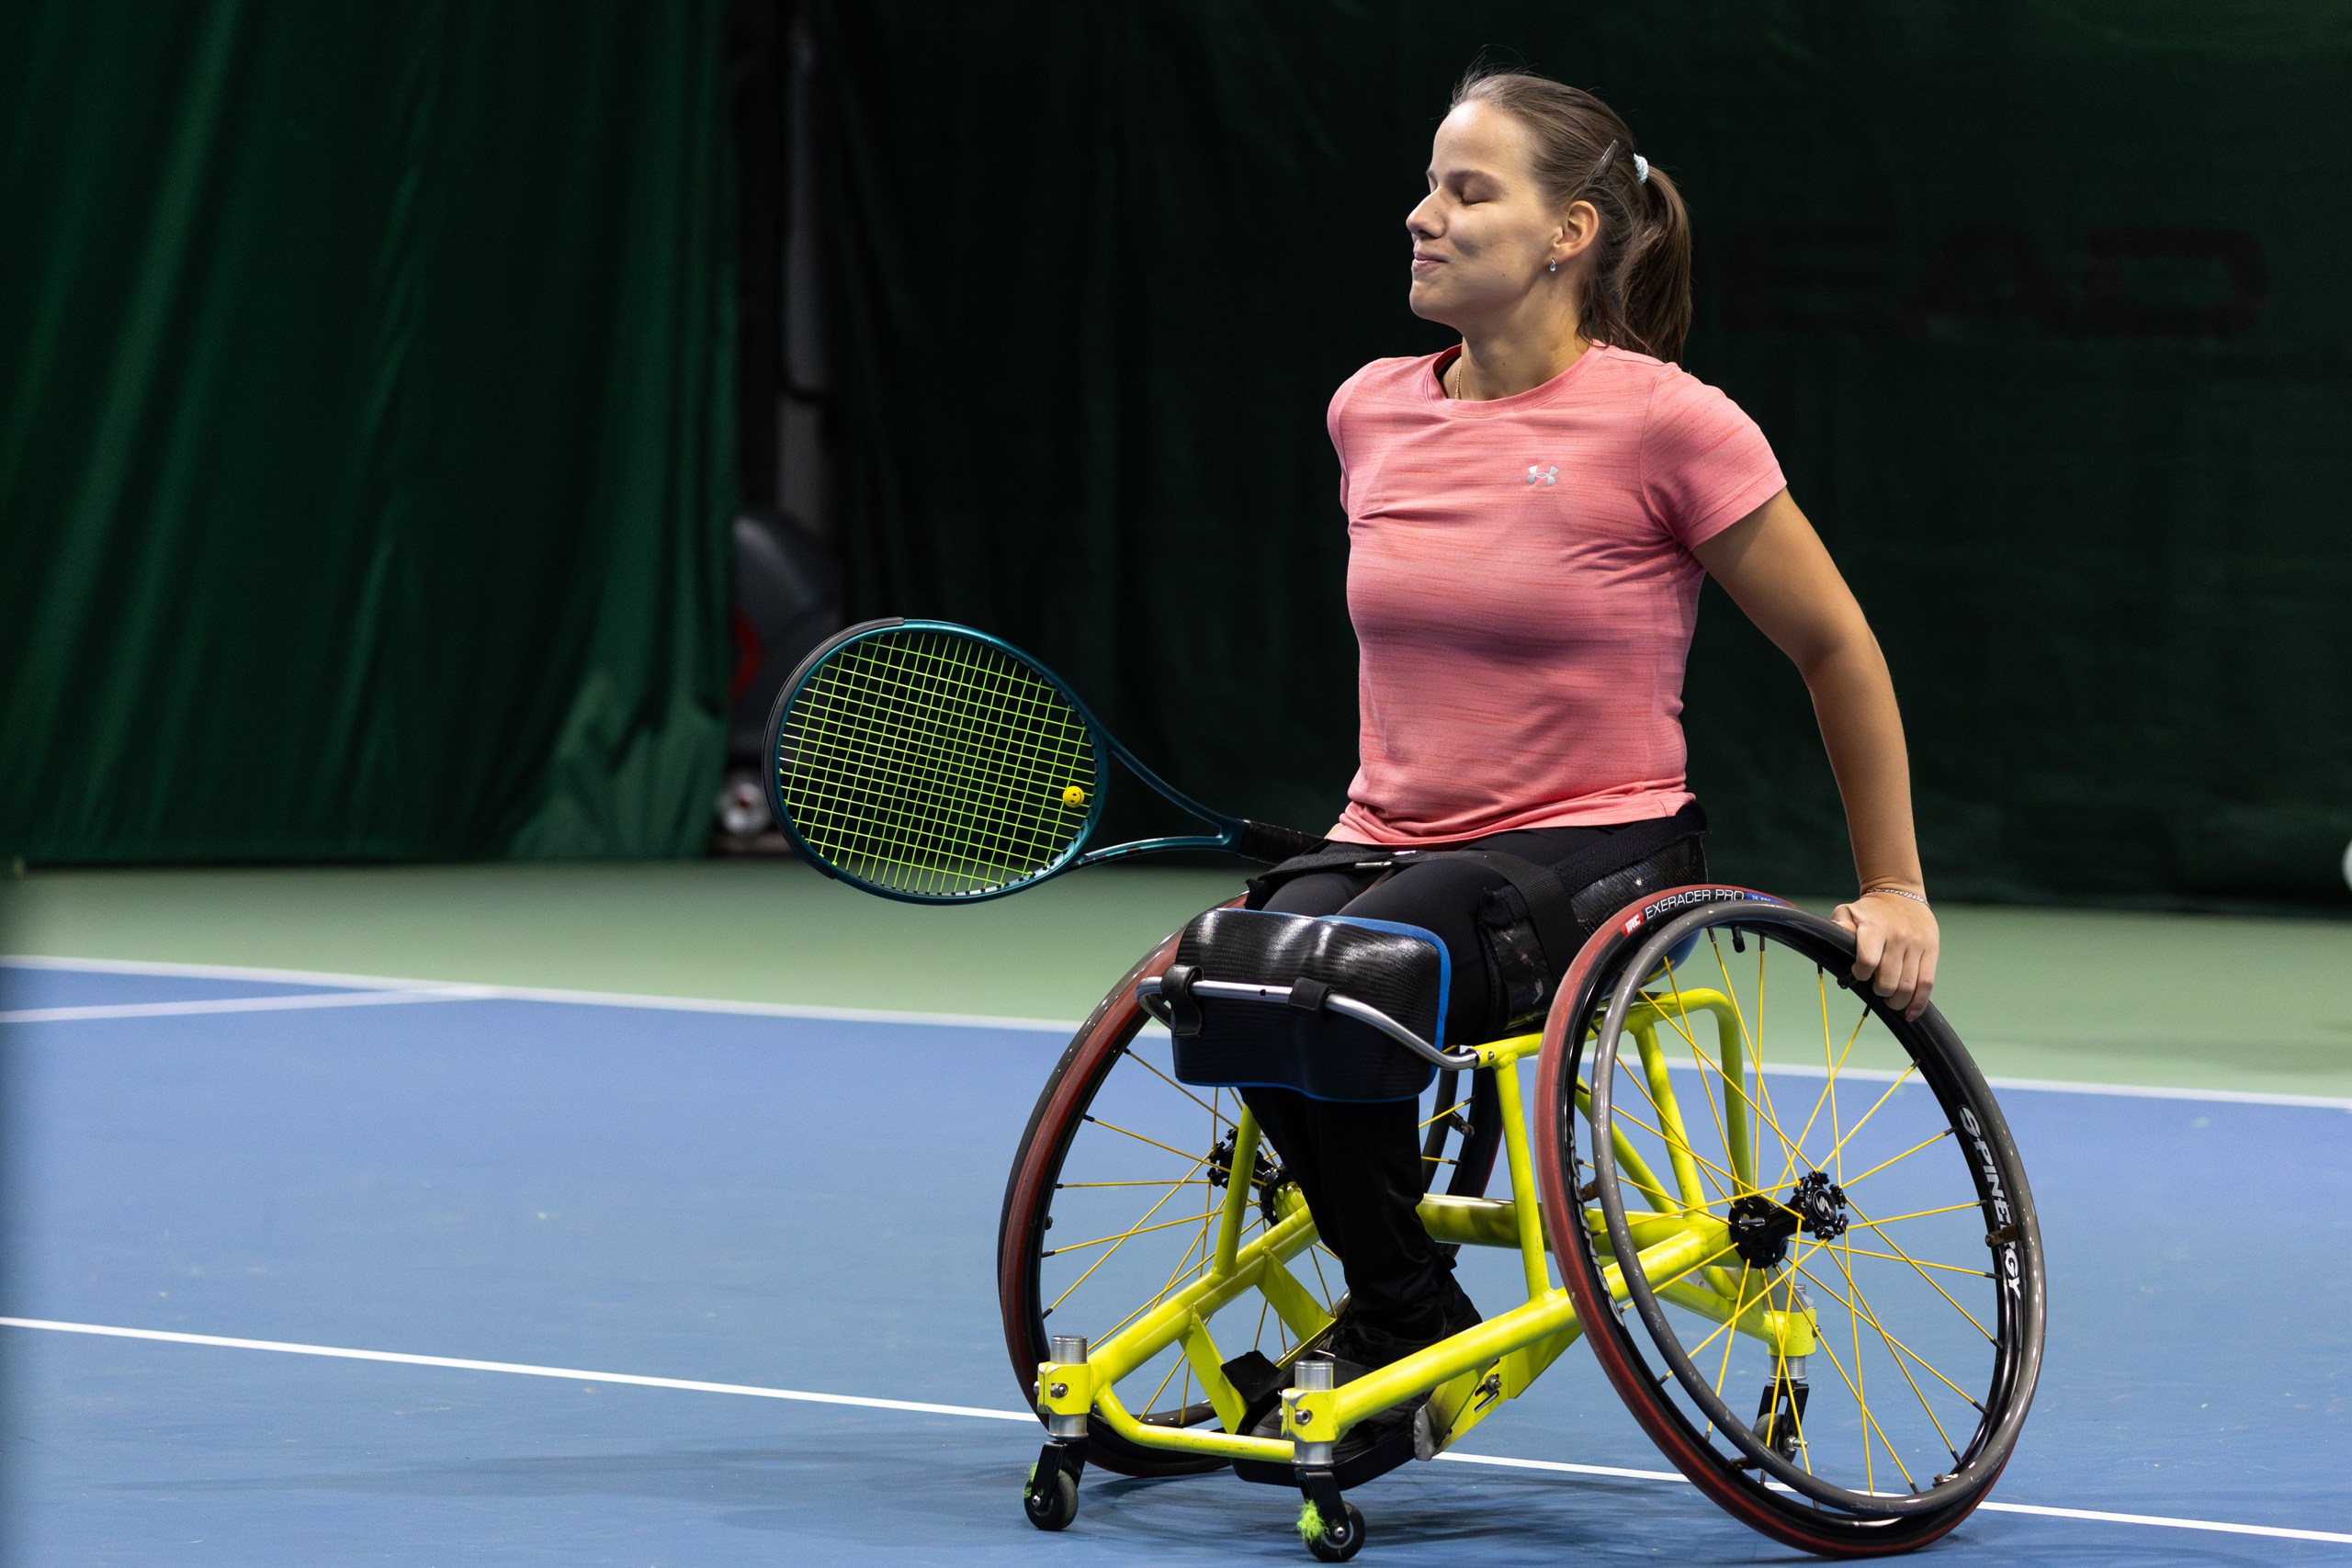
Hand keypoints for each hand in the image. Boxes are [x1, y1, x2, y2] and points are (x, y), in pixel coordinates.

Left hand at [1831, 890, 1937, 1020]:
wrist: (1901, 894)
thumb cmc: (1870, 910)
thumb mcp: (1848, 911)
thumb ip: (1840, 924)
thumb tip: (1841, 935)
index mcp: (1875, 928)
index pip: (1868, 961)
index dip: (1861, 974)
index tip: (1859, 974)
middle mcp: (1898, 937)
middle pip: (1889, 980)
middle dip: (1880, 993)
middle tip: (1877, 991)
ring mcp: (1917, 945)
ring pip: (1909, 986)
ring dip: (1897, 1001)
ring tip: (1891, 1001)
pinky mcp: (1932, 951)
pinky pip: (1927, 983)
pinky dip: (1919, 1003)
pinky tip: (1910, 1012)